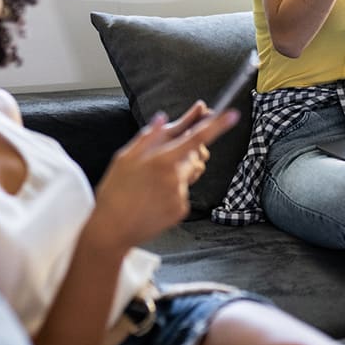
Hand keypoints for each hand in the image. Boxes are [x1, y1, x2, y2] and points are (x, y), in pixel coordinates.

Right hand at [87, 107, 238, 252]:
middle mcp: (175, 178)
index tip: (233, 114)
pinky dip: (173, 191)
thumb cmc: (115, 191)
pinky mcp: (182, 210)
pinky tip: (154, 198)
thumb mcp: (125, 157)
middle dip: (185, 152)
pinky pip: (184, 191)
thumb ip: (148, 136)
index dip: (216, 125)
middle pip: (194, 156)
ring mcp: (180, 195)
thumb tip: (164, 118)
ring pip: (189, 174)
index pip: (195, 138)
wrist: (112, 230)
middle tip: (162, 159)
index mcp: (161, 160)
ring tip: (152, 184)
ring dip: (177, 172)